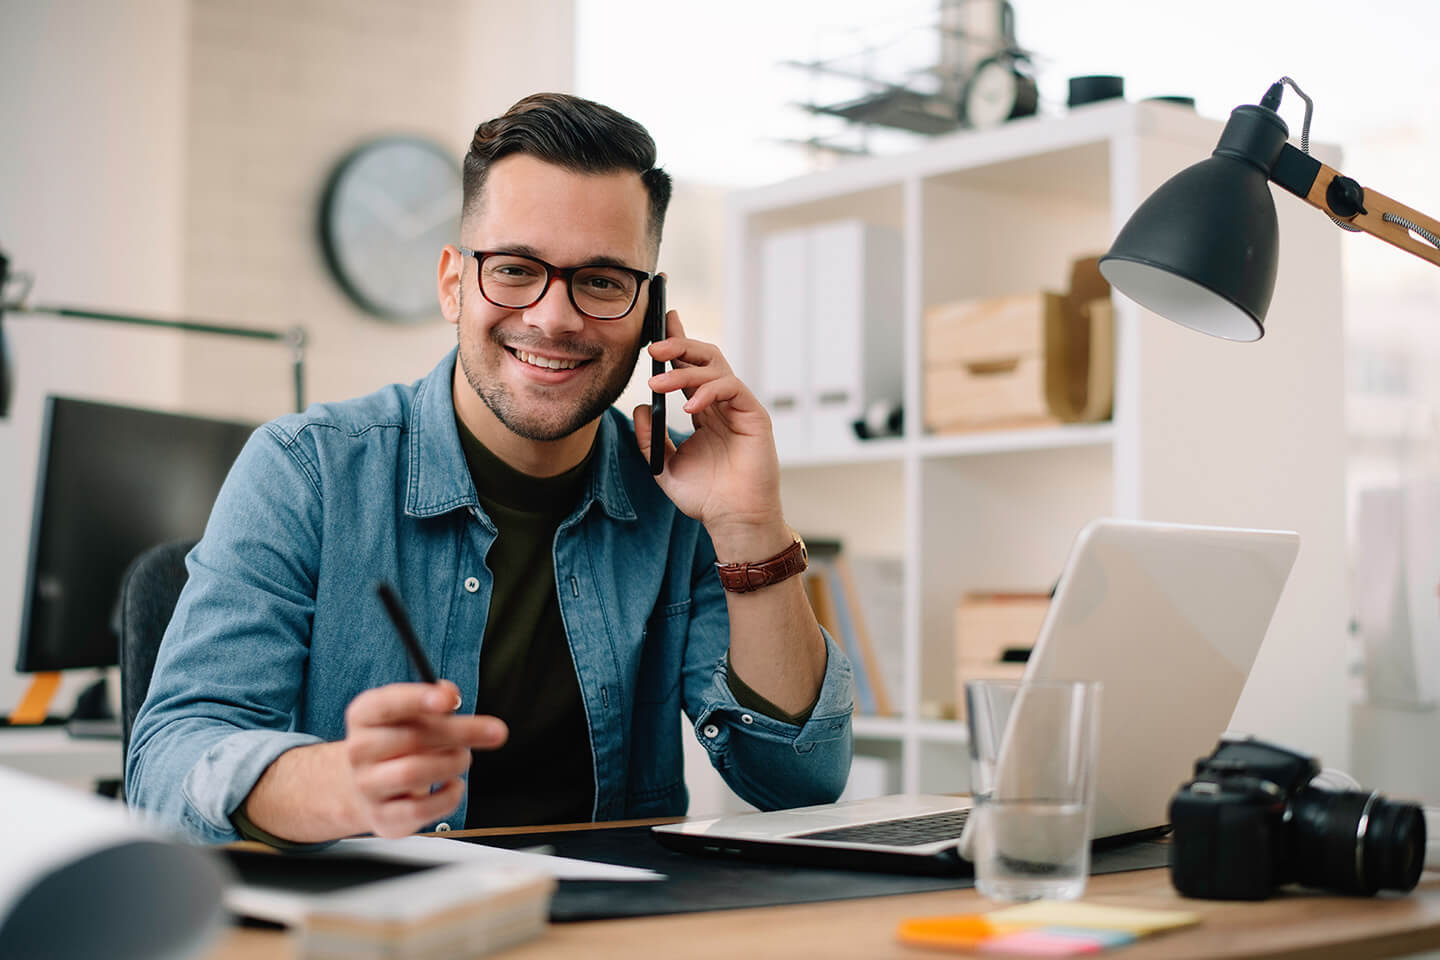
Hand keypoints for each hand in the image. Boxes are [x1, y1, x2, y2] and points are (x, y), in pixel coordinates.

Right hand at [340, 681, 506, 837]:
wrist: (370, 786)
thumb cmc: (400, 742)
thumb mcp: (411, 713)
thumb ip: (434, 699)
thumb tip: (450, 694)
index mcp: (364, 715)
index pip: (387, 704)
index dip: (419, 699)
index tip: (450, 699)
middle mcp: (359, 750)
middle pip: (412, 738)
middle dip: (461, 733)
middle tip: (495, 732)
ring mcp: (368, 785)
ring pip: (414, 773)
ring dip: (453, 763)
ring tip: (463, 757)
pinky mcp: (384, 817)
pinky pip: (422, 808)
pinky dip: (449, 795)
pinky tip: (454, 784)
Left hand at [634, 311, 787, 556]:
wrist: (732, 520)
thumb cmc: (705, 497)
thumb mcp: (663, 465)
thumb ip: (650, 437)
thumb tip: (639, 406)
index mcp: (703, 410)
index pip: (689, 367)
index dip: (676, 342)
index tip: (659, 321)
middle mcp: (721, 403)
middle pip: (703, 357)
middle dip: (678, 345)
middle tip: (652, 348)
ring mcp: (738, 407)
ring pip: (714, 367)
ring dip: (684, 370)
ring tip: (658, 383)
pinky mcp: (754, 415)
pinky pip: (732, 388)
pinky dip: (709, 391)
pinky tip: (690, 407)